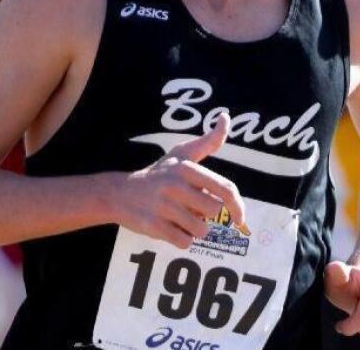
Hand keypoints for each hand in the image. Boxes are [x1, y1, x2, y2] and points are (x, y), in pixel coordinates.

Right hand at [111, 114, 244, 248]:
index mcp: (187, 168)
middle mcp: (176, 185)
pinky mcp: (153, 226)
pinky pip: (185, 242)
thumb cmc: (159, 173)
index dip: (238, 207)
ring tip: (179, 217)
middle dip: (206, 214)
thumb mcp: (181, 154)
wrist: (119, 193)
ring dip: (194, 229)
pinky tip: (170, 228)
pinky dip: (182, 240)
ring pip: (201, 230)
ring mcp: (164, 206)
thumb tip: (226, 117)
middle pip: (213, 211)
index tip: (240, 219)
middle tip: (190, 207)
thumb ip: (208, 141)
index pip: (225, 189)